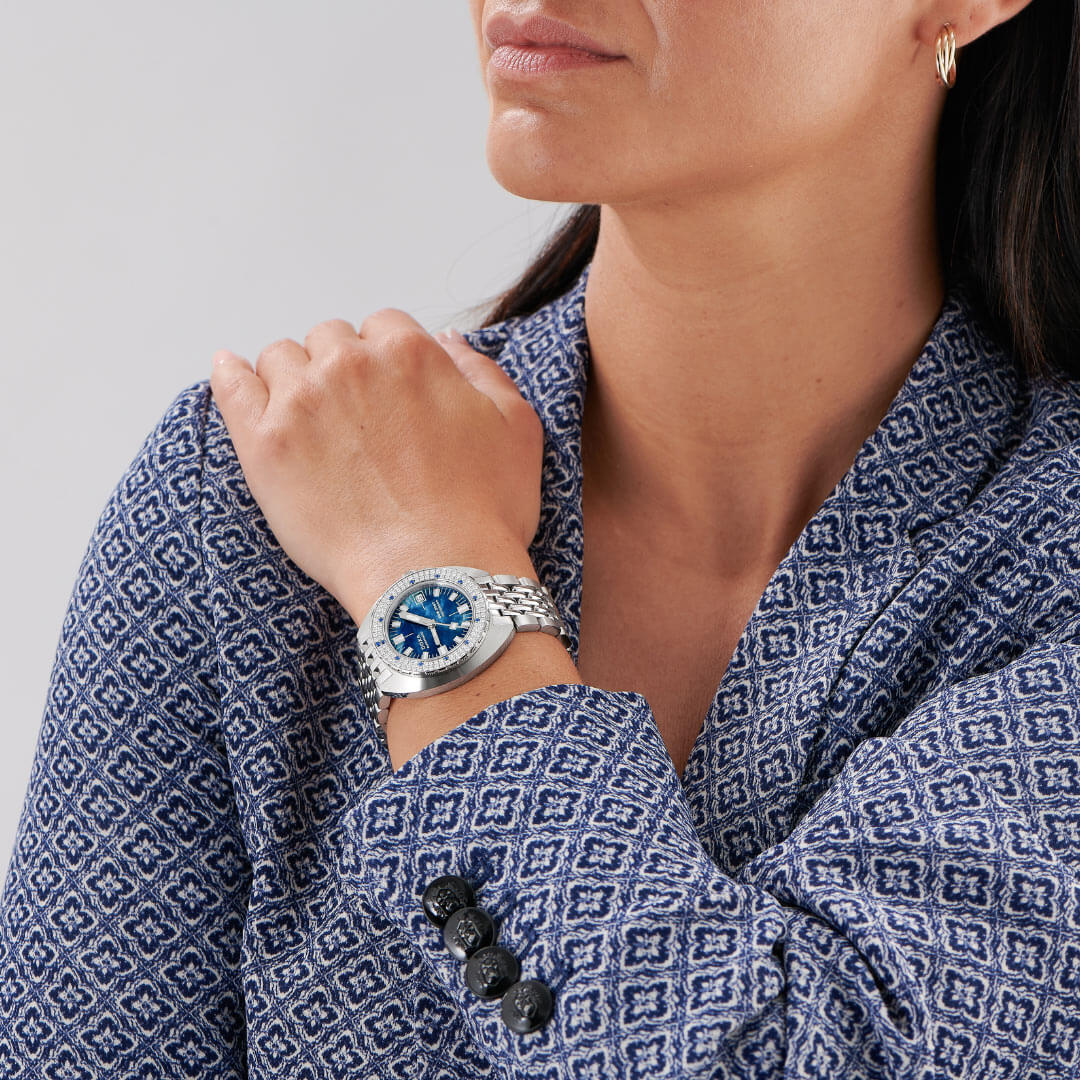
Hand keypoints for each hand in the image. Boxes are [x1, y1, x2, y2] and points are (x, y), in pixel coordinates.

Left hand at [208, 312, 544, 622]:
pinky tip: (233, 374)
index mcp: (409, 351)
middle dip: (342, 370)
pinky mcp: (264, 445)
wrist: (437, 578)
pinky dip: (232, 376)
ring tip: (310, 422)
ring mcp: (301, 402)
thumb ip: (481, 370)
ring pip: (281, 360)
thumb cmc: (484, 513)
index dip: (387, 362)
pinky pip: (231, 386)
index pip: (383, 327)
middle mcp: (350, 364)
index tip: (390, 398)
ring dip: (294, 379)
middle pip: (330, 340)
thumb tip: (448, 340)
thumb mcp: (516, 427)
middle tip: (356, 421)